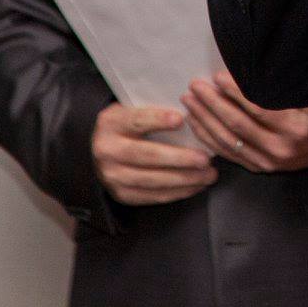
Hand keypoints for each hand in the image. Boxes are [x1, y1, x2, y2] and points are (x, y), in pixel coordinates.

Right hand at [90, 104, 216, 205]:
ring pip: (152, 180)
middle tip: (204, 159)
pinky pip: (153, 196)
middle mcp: (107, 151)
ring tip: (207, 174)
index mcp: (110, 123)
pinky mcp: (121, 194)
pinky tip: (195, 185)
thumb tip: (190, 115)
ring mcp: (113, 176)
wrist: (100, 151)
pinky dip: (177, 192)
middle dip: (179, 158)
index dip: (158, 120)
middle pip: (147, 155)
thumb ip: (153, 112)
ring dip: (184, 179)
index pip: (136, 120)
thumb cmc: (127, 126)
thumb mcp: (131, 110)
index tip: (181, 119)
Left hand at [180, 69, 307, 172]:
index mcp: (295, 127)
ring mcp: (268, 162)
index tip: (217, 77)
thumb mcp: (307, 99)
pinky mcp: (258, 168)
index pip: (258, 108)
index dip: (235, 92)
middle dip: (212, 104)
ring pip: (228, 140)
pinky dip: (209, 138)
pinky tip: (196, 123)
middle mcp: (280, 148)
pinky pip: (228, 153)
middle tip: (195, 86)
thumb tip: (248, 71)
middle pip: (238, 124)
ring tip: (189, 101)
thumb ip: (279, 91)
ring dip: (205, 120)